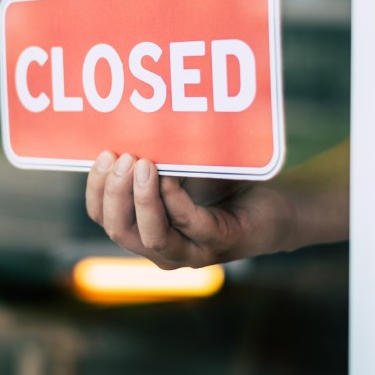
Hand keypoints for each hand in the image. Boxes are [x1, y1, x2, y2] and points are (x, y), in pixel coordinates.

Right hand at [85, 150, 296, 268]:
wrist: (278, 204)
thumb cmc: (224, 184)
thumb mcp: (180, 167)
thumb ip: (153, 157)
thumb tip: (123, 123)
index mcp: (144, 231)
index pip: (104, 218)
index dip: (96, 190)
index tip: (102, 155)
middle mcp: (163, 249)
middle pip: (120, 230)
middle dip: (115, 193)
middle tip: (122, 157)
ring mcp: (192, 251)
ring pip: (151, 237)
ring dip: (141, 198)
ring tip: (143, 163)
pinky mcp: (221, 243)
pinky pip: (190, 225)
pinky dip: (175, 200)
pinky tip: (170, 175)